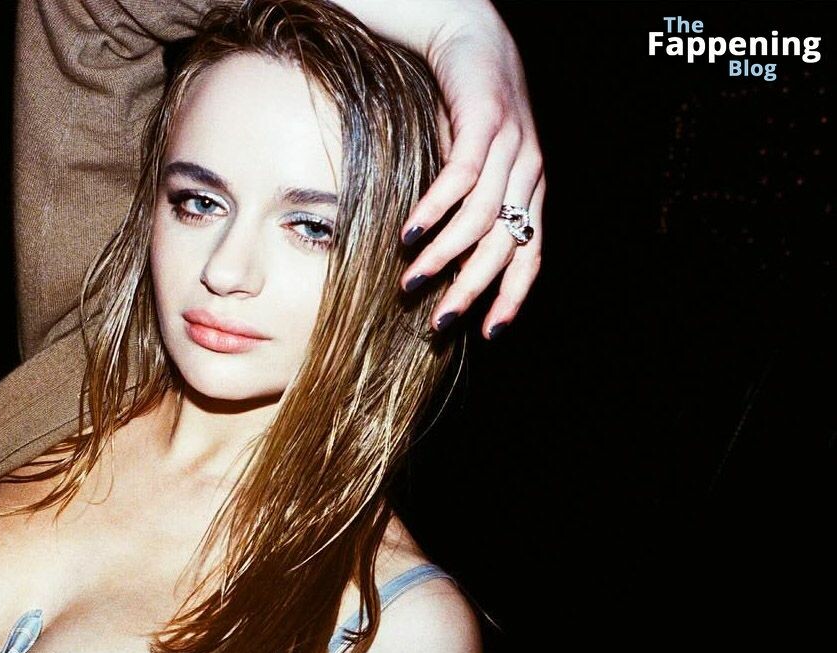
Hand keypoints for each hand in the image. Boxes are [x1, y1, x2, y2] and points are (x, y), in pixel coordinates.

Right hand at [333, 1, 544, 339]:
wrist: (468, 30)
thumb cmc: (462, 103)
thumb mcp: (470, 161)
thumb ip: (463, 204)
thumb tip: (433, 258)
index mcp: (530, 186)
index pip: (530, 253)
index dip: (511, 296)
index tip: (487, 334)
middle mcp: (529, 170)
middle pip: (506, 246)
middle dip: (472, 290)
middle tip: (438, 322)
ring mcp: (512, 145)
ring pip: (482, 218)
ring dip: (444, 256)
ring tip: (410, 282)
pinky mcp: (486, 120)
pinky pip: (462, 177)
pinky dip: (435, 210)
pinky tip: (409, 234)